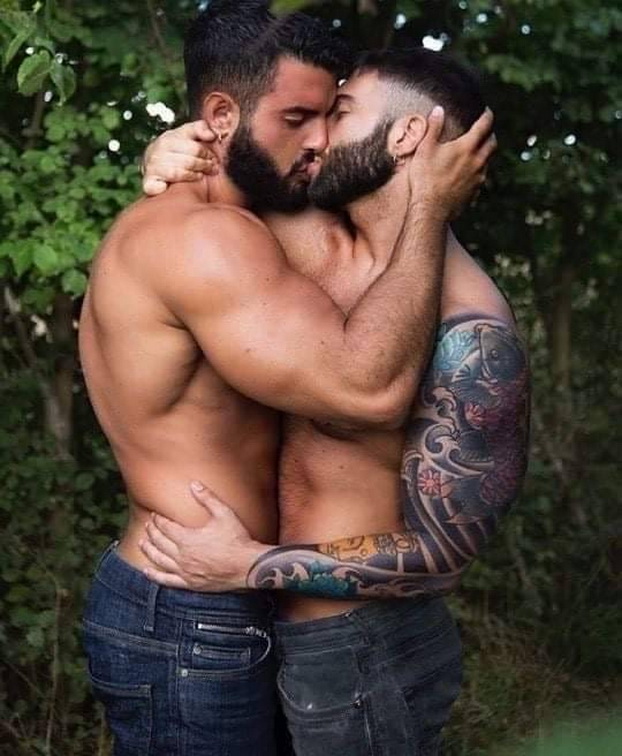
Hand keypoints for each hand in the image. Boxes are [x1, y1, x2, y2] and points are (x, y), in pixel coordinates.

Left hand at [140, 481, 268, 590]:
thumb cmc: (237, 539)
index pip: (166, 527)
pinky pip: (167, 580)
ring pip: (159, 560)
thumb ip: (207, 498)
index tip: (155, 515)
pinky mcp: (190, 583)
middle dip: (152, 532)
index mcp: (187, 538)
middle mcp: (182, 556)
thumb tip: (194, 484)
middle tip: (148, 525)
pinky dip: (155, 575)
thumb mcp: (224, 513)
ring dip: (149, 550)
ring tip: (142, 543)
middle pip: (160, 542)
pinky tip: (147, 571)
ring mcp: (185, 571)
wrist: (247, 565)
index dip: (158, 520)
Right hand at [141, 121, 217, 196]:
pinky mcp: (149, 182)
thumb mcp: (186, 134)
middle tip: (213, 169)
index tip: (214, 158)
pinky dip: (166, 187)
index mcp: (170, 138)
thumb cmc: (174, 149)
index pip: (195, 147)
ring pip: (178, 173)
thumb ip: (200, 129)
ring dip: (193, 175)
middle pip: (189, 161)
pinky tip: (178, 186)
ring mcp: (153, 165)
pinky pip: (162, 186)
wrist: (153, 163)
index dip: (208, 154)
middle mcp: (159, 150)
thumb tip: (213, 134)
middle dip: (204, 165)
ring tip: (201, 176)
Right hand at [408, 106, 495, 218]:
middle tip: (485, 131)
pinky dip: (478, 172)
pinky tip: (470, 174)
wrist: (431, 210)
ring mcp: (478, 178)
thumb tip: (438, 110)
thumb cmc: (425, 179)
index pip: (484, 125)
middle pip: (492, 143)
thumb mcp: (425, 149)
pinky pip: (481, 178)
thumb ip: (433, 128)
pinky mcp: (474, 192)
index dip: (487, 115)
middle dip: (490, 134)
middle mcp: (477, 161)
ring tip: (478, 151)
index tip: (486, 111)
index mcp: (467, 147)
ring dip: (485, 153)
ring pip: (488, 161)